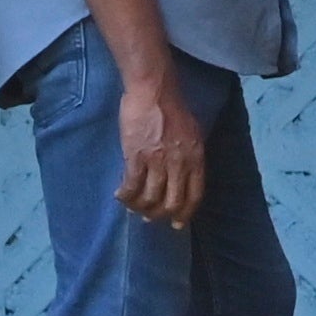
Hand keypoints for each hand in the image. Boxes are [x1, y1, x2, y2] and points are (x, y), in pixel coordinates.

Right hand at [114, 63, 207, 225]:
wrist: (153, 92)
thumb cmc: (173, 109)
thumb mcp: (193, 135)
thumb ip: (190, 156)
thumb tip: (183, 174)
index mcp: (196, 160)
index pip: (194, 196)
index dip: (185, 213)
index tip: (177, 224)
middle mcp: (179, 165)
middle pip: (172, 201)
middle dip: (160, 214)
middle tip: (150, 218)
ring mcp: (157, 161)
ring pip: (151, 197)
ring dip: (140, 207)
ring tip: (132, 207)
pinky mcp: (136, 156)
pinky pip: (131, 184)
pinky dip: (125, 194)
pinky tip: (119, 195)